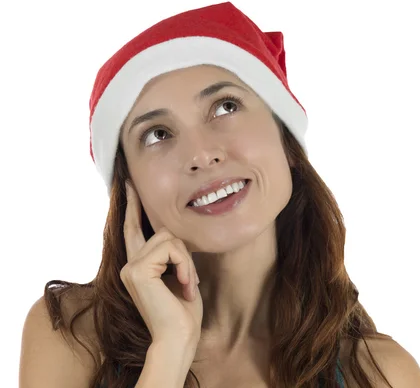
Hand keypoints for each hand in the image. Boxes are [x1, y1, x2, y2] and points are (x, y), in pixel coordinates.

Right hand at [120, 181, 202, 348]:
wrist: (179, 336)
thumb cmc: (183, 310)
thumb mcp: (178, 274)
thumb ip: (170, 252)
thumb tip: (173, 231)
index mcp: (137, 264)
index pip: (133, 228)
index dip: (133, 205)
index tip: (129, 183)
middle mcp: (129, 263)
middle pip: (164, 232)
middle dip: (184, 254)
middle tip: (188, 281)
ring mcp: (131, 266)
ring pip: (170, 238)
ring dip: (186, 262)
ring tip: (186, 285)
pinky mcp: (138, 270)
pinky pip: (172, 248)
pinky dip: (185, 265)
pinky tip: (184, 285)